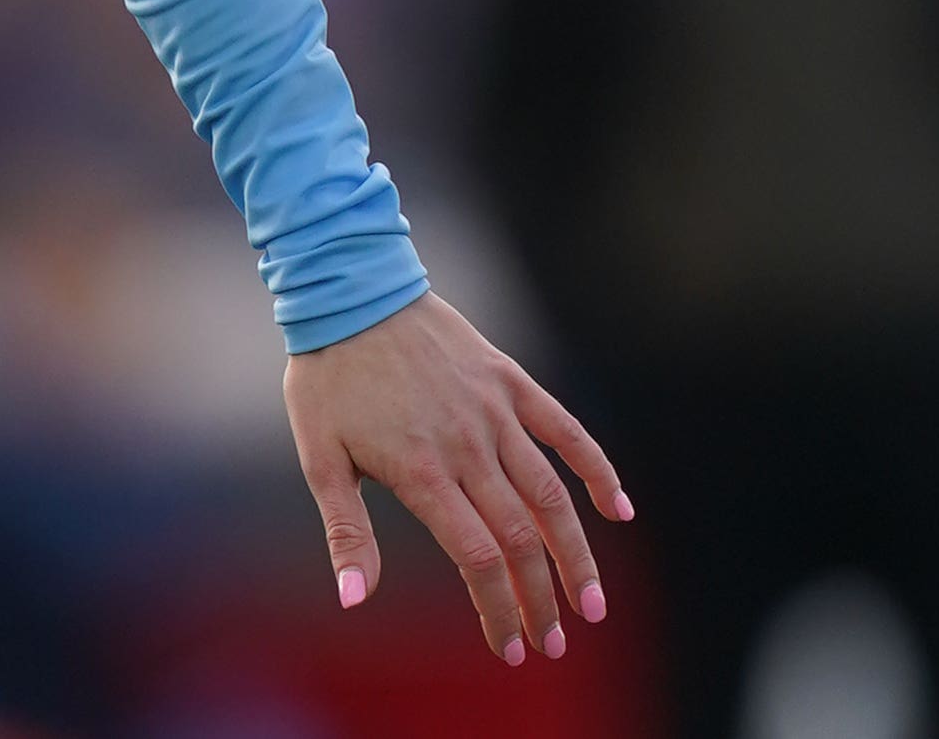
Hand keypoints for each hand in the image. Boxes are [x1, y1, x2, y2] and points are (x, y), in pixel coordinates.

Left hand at [285, 291, 629, 666]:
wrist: (347, 289)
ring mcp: (494, 411)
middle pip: (521, 537)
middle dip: (542, 598)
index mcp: (421, 471)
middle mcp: (467, 445)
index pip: (478, 558)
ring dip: (576, 553)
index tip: (511, 648)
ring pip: (551, 495)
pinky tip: (619, 510)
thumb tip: (353, 599)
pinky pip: (565, 431)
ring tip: (592, 603)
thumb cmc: (328, 376)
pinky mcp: (509, 381)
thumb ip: (346, 530)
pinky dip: (596, 470)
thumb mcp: (319, 455)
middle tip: (555, 644)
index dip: (499, 608)